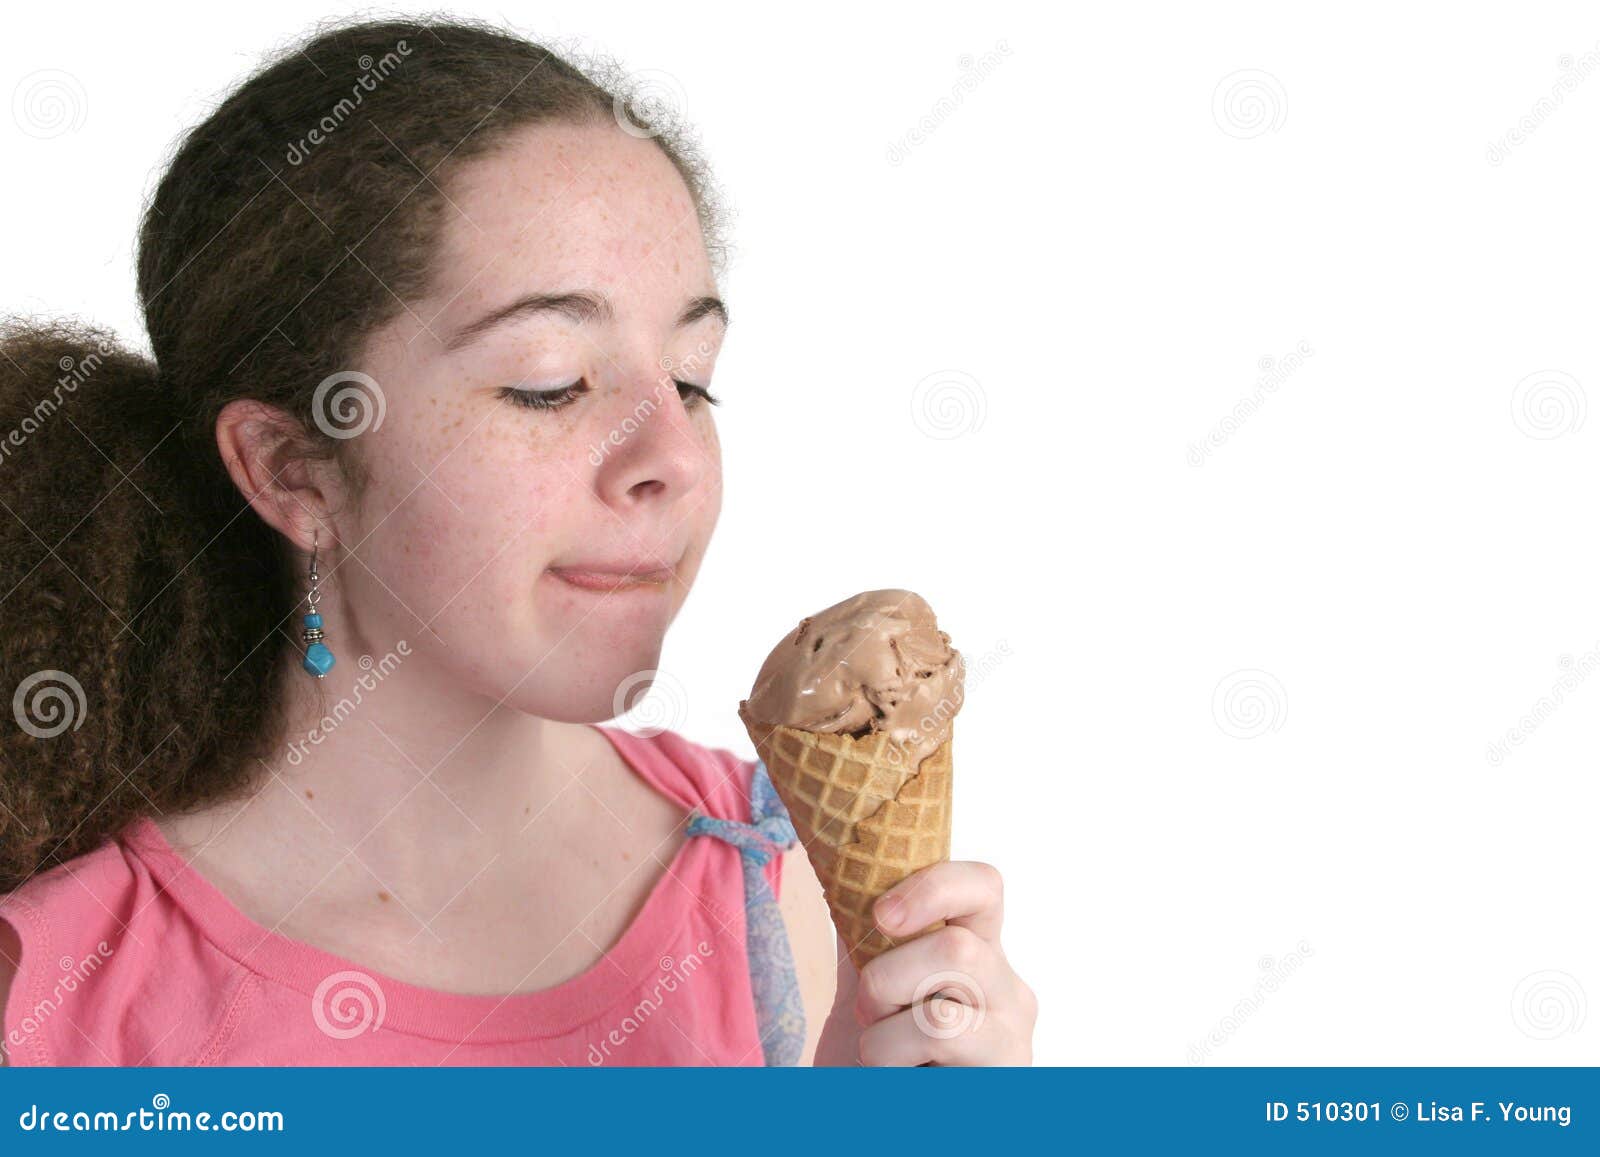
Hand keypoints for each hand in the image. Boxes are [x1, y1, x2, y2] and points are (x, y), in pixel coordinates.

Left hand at [813, 860, 1036, 1065]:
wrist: (867, 1122)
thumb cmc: (875, 1061)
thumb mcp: (870, 988)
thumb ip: (871, 938)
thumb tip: (845, 865)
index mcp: (981, 951)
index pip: (985, 885)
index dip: (933, 886)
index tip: (880, 915)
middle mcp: (1010, 992)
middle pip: (956, 948)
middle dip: (886, 981)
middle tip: (869, 1014)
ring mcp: (1013, 1044)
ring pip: (941, 1014)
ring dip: (881, 1037)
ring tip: (879, 1057)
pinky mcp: (1002, 1084)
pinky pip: (936, 1058)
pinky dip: (890, 1066)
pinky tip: (900, 1081)